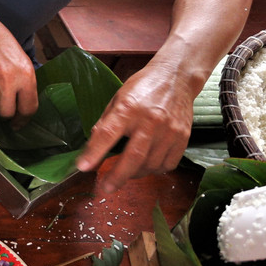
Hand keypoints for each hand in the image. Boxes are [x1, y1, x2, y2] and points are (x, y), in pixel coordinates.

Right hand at [0, 19, 36, 120]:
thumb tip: (22, 109)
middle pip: (5, 113)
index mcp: (25, 75)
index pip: (28, 108)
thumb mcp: (22, 61)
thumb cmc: (3, 45)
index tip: (17, 124)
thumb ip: (24, 84)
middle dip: (1, 114)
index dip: (22, 120)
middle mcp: (7, 79)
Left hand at [75, 62, 192, 196]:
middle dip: (117, 176)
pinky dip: (155, 170)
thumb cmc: (142, 87)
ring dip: (135, 174)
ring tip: (125, 174)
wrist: (176, 78)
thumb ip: (106, 122)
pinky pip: (168, 164)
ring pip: (151, 164)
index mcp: (128, 108)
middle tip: (106, 187)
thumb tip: (93, 147)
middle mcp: (150, 120)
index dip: (95, 152)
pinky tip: (146, 167)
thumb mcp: (118, 98)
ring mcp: (169, 131)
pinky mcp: (183, 137)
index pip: (108, 133)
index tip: (83, 167)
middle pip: (133, 157)